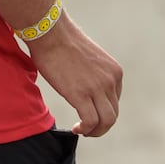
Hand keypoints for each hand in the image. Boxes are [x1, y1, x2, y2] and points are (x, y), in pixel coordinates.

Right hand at [28, 14, 121, 136]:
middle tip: (87, 128)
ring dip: (95, 131)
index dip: (102, 111)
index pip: (115, 101)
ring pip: (106, 121)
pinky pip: (90, 121)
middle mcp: (110, 80)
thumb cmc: (61, 41)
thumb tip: (83, 85)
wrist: (50, 32)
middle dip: (101, 126)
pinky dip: (85, 129)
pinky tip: (75, 128)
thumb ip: (92, 73)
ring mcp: (97, 88)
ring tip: (82, 130)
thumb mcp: (88, 58)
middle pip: (113, 114)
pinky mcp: (81, 95)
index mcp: (114, 71)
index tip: (89, 113)